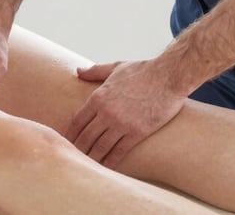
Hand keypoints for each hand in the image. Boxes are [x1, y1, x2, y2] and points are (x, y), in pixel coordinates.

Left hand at [65, 60, 186, 168]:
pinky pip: (120, 151)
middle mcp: (107, 112)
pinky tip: (106, 167)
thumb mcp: (116, 67)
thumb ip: (95, 71)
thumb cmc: (143, 70)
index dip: (69, 133)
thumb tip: (78, 70)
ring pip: (101, 146)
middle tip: (72, 158)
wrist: (170, 76)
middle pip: (85, 136)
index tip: (64, 141)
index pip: (77, 120)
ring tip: (86, 166)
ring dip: (92, 158)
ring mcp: (122, 123)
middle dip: (77, 148)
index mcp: (98, 97)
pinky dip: (111, 161)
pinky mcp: (137, 132)